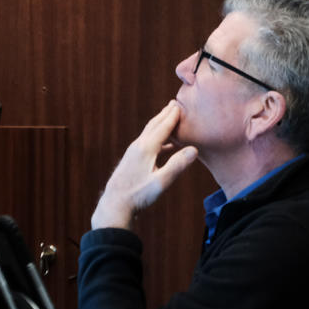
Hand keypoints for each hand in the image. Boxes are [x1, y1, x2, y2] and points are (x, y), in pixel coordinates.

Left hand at [91, 101, 198, 229]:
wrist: (114, 205)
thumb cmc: (138, 196)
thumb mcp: (160, 183)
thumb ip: (177, 165)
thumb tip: (194, 149)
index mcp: (146, 148)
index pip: (163, 127)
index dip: (173, 116)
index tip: (181, 104)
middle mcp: (138, 146)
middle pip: (154, 125)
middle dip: (165, 114)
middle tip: (174, 103)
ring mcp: (133, 152)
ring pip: (149, 133)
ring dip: (161, 124)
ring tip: (169, 118)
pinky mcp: (132, 160)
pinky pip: (147, 142)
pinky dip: (158, 137)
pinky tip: (166, 145)